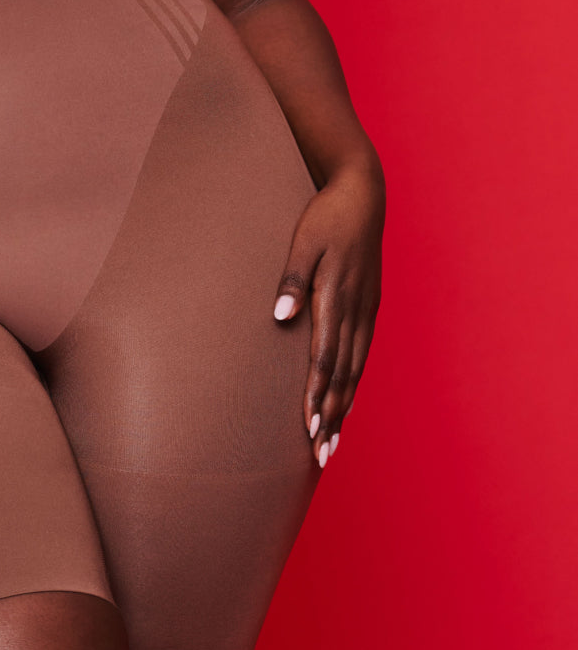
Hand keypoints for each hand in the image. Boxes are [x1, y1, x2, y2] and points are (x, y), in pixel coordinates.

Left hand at [272, 163, 383, 468]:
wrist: (363, 194)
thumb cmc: (325, 216)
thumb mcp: (302, 242)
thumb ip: (291, 281)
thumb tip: (280, 319)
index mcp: (336, 296)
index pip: (325, 357)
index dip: (317, 395)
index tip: (309, 428)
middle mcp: (355, 310)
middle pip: (343, 373)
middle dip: (331, 415)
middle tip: (321, 455)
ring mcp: (366, 309)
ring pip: (355, 368)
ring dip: (343, 406)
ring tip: (332, 441)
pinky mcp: (370, 305)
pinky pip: (362, 353)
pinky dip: (354, 382)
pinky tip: (347, 401)